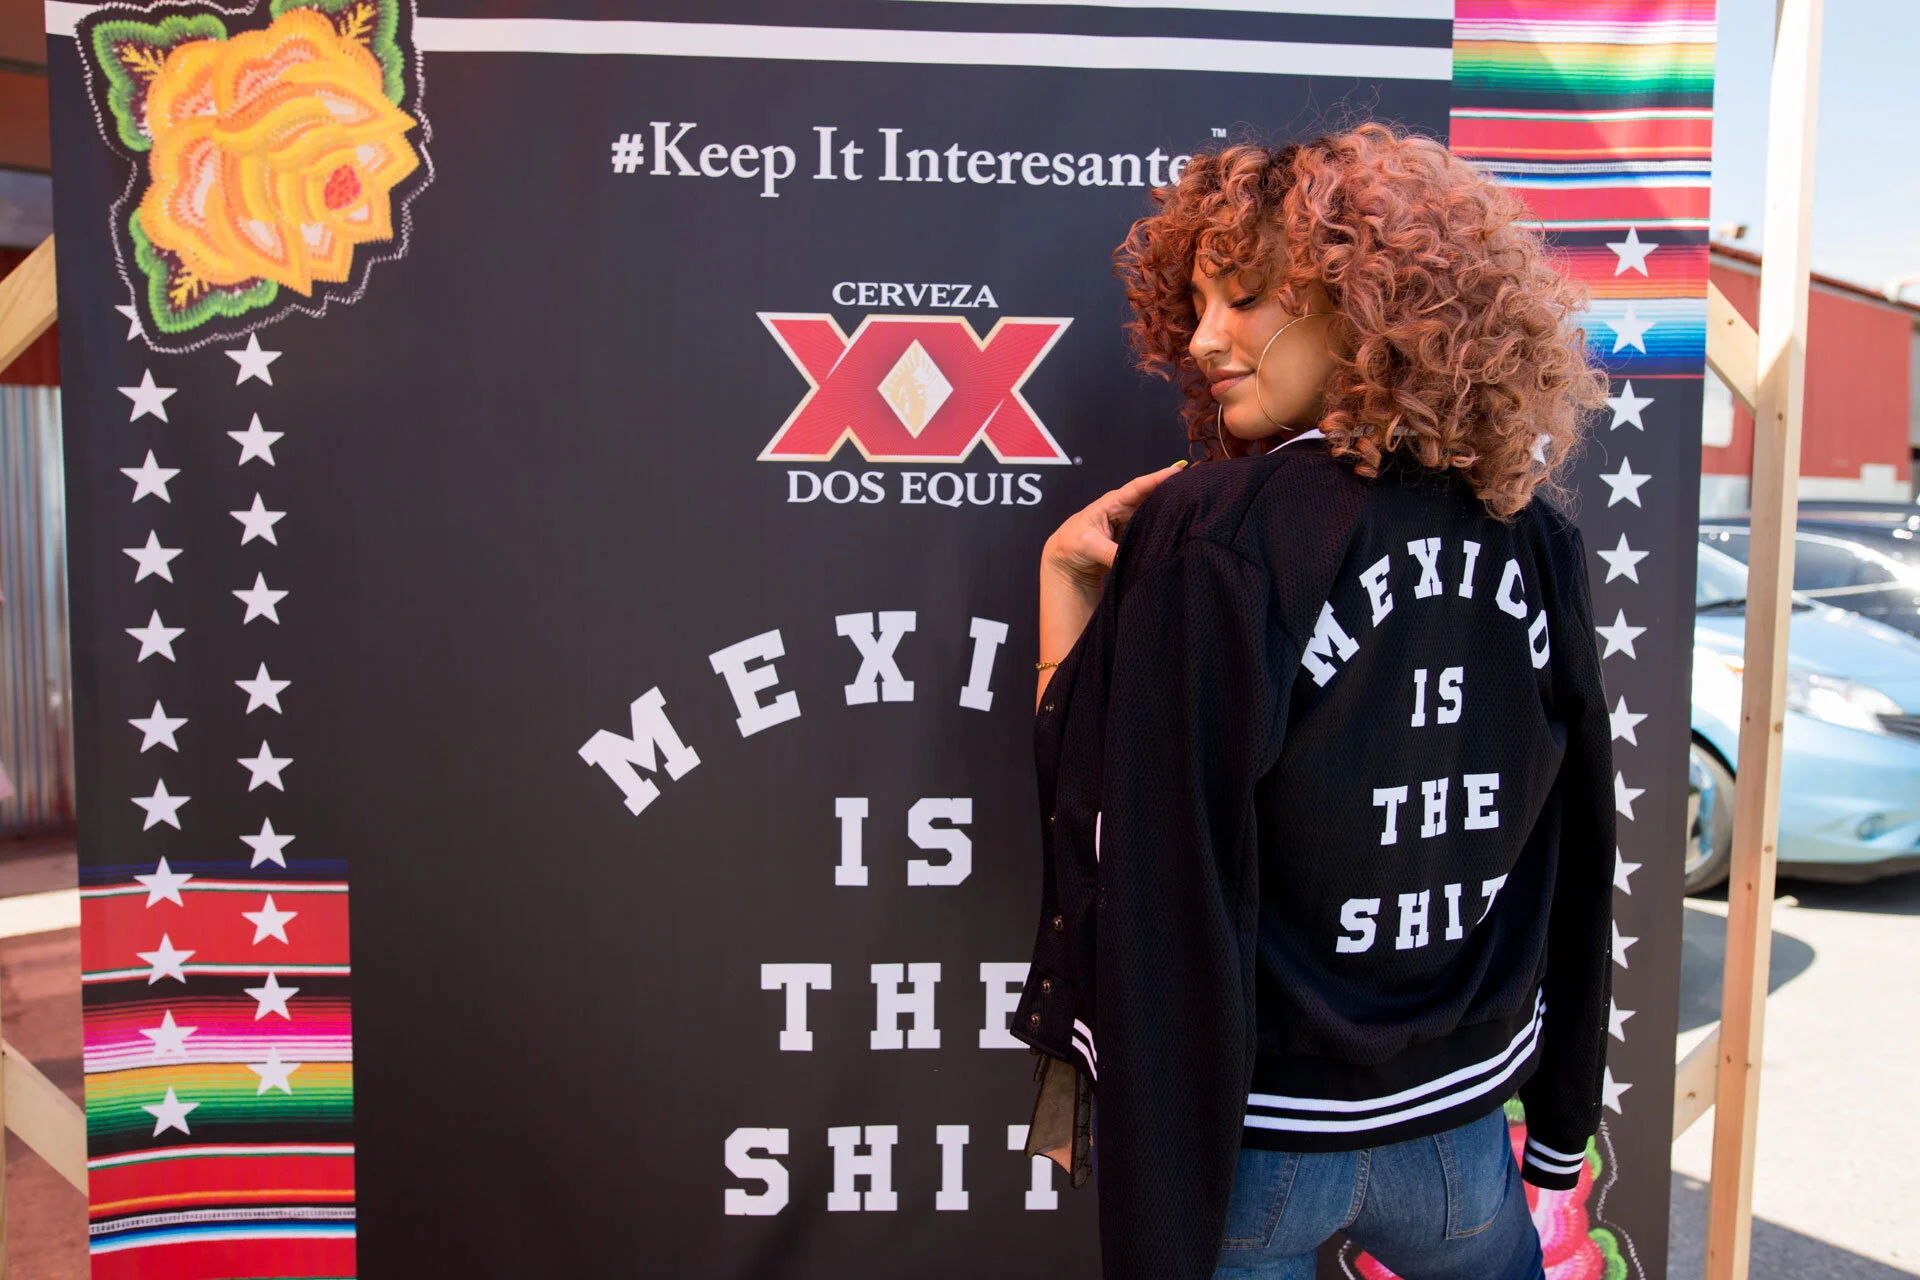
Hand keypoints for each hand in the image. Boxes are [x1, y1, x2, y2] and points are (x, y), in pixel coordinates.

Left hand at [1042, 462, 1186, 591]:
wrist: (1067, 564)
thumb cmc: (1070, 546)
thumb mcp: (1088, 545)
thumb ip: (1109, 551)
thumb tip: (1129, 558)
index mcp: (1112, 502)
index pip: (1140, 486)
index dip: (1159, 478)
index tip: (1179, 470)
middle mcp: (1125, 509)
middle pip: (1153, 496)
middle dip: (1173, 489)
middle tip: (1197, 484)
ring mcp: (1131, 523)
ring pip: (1156, 513)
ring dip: (1172, 510)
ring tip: (1195, 503)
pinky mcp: (1135, 538)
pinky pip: (1153, 530)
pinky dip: (1166, 529)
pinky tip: (1181, 527)